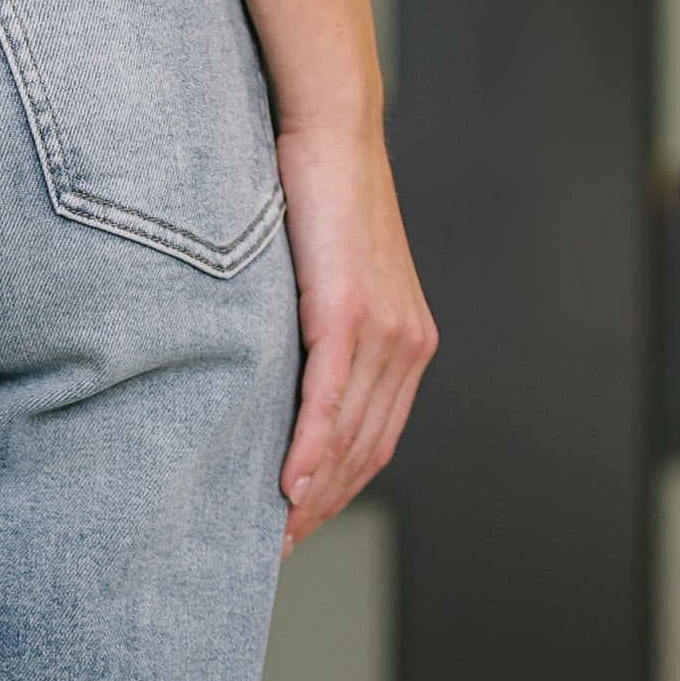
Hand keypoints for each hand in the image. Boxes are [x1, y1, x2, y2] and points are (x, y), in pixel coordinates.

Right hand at [274, 122, 437, 554]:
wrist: (333, 132)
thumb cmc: (319, 199)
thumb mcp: (329, 279)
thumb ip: (324, 332)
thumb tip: (283, 375)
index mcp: (408, 342)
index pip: (378, 439)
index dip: (343, 491)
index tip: (301, 526)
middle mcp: (406, 344)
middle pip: (367, 453)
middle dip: (325, 508)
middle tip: (277, 548)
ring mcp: (382, 331)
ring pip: (349, 437)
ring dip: (312, 494)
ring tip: (272, 531)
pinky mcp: (349, 312)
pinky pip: (328, 401)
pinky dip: (308, 450)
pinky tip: (285, 487)